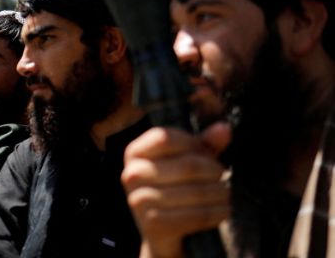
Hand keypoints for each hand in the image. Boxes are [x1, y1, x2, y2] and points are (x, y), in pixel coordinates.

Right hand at [121, 123, 231, 257]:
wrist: (159, 228)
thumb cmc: (173, 186)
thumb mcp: (185, 160)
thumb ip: (203, 144)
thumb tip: (224, 129)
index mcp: (134, 153)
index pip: (166, 138)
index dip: (194, 143)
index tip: (208, 153)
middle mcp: (132, 175)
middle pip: (187, 166)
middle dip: (214, 170)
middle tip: (223, 175)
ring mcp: (139, 200)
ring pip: (196, 192)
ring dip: (220, 193)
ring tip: (226, 193)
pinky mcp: (153, 224)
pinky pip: (196, 215)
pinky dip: (216, 213)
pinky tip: (222, 210)